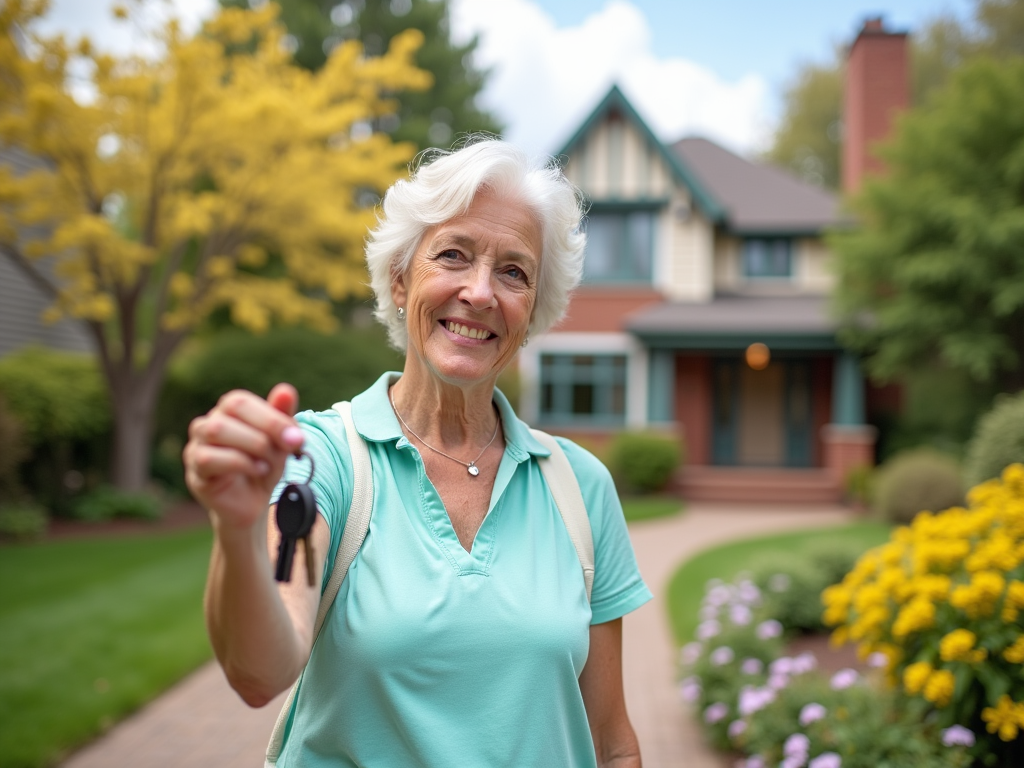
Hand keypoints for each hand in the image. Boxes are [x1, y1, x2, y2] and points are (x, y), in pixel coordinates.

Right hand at [183, 383, 304, 532]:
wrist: (253, 505)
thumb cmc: (264, 466)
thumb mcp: (280, 441)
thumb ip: (282, 416)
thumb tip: (286, 390)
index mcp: (227, 412)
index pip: (241, 400)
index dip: (270, 415)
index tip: (296, 435)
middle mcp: (206, 424)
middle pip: (230, 409)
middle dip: (267, 427)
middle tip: (289, 447)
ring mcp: (195, 448)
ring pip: (216, 430)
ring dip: (253, 445)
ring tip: (269, 462)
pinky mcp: (195, 474)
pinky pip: (209, 459)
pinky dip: (240, 463)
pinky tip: (257, 470)